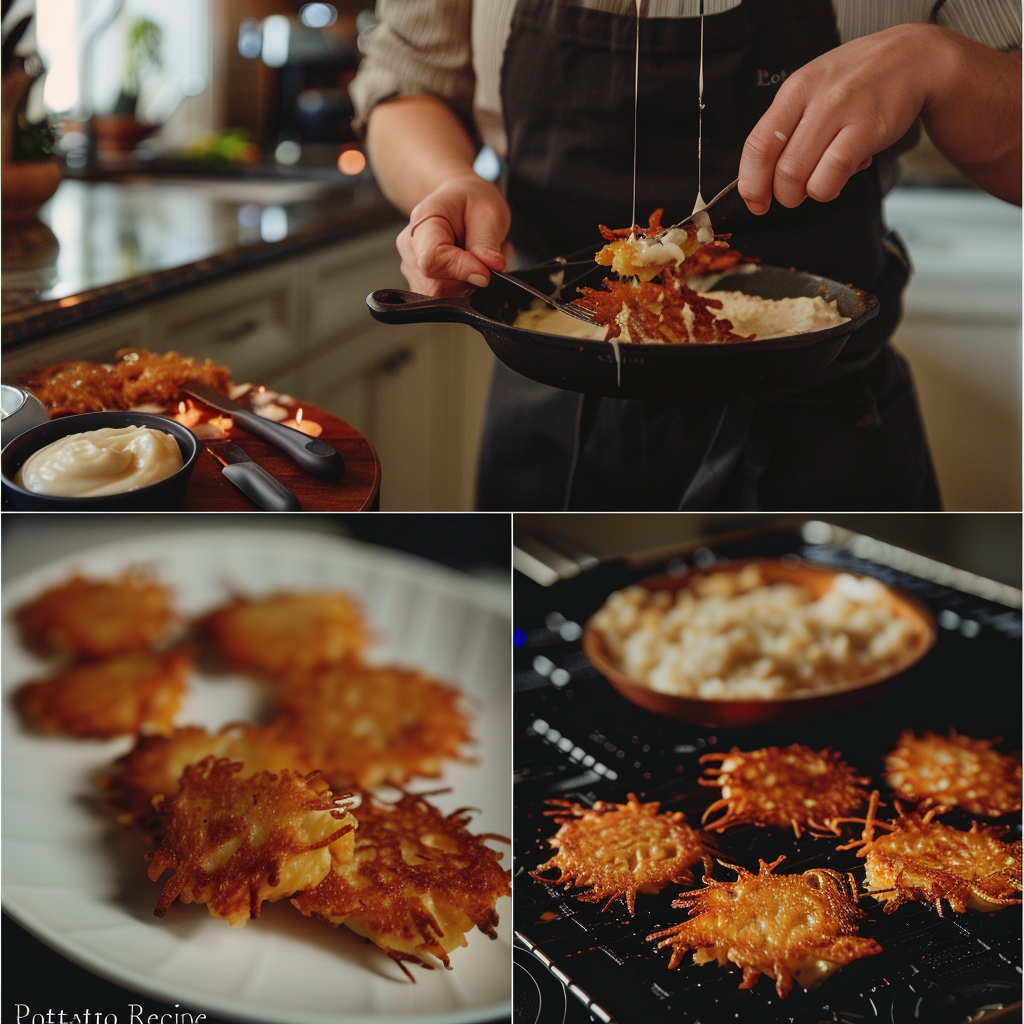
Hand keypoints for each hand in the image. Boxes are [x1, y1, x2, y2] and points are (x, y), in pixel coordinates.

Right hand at [396, 173, 512, 296]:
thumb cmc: (471, 201)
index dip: (461, 270)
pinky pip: (446, 298)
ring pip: (443, 297)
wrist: (458, 201)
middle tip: (491, 257)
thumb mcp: (488, 211)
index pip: (432, 260)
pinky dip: (466, 288)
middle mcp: (411, 249)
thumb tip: (489, 271)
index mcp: (422, 222)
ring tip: (482, 258)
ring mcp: (413, 269)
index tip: (488, 271)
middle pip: (436, 286)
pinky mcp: (422, 285)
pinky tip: (473, 267)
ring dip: (471, 285)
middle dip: (470, 280)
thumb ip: (485, 242)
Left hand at [738, 24, 945, 213]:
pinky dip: (829, 188)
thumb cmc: (860, 80)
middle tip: (795, 193)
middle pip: (779, 168)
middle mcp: (815, 98)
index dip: (751, 182)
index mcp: (795, 90)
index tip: (755, 200)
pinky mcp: (867, 128)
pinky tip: (838, 178)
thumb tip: (762, 176)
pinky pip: (832, 175)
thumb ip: (789, 127)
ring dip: (805, 193)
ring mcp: (841, 111)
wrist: (915, 58)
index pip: (757, 144)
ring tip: (819, 182)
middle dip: (783, 194)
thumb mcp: (815, 90)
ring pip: (800, 176)